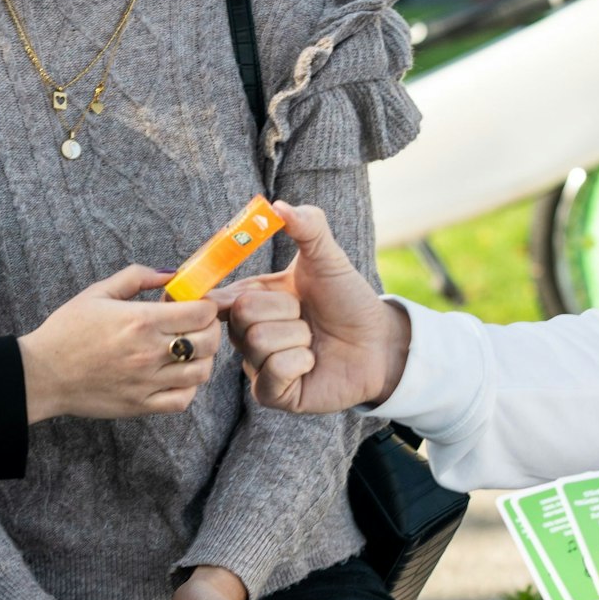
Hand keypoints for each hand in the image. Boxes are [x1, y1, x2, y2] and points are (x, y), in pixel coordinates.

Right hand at [19, 265, 220, 423]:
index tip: (197, 304)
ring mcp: (148, 381)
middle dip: (209, 329)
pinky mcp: (141, 405)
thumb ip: (137, 277)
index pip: (202, 313)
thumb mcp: (98, 292)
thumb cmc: (66, 330)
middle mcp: (150, 352)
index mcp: (141, 320)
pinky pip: (183, 399)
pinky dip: (188, 387)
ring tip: (188, 350)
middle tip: (196, 325)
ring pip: (201, 372)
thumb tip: (170, 273)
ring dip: (202, 358)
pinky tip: (176, 375)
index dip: (207, 305)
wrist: (42, 373)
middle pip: (209, 341)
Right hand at [213, 203, 408, 413]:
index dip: (219, 296)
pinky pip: (273, 373)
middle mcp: (248, 334)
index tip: (219, 293)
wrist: (379, 342)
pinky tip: (312, 362)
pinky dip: (300, 361)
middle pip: (242, 316)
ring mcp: (258, 366)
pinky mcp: (272, 394)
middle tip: (305, 314)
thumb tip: (278, 205)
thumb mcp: (327, 258)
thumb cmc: (349, 300)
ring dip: (298, 337)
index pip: (219, 297)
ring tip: (312, 339)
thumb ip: (306, 226)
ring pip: (259, 343)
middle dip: (285, 310)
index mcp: (252, 300)